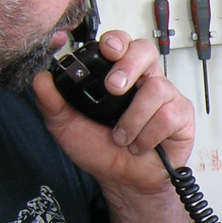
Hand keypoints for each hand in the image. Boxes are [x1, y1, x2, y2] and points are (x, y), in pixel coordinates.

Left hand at [33, 29, 195, 195]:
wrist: (122, 181)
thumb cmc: (100, 150)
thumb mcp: (66, 126)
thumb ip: (51, 103)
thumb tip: (40, 80)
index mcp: (118, 75)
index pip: (121, 44)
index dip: (117, 41)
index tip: (107, 51)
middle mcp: (143, 80)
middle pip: (146, 50)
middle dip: (129, 65)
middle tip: (113, 89)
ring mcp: (165, 97)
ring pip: (156, 88)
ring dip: (133, 118)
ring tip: (122, 137)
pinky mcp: (181, 116)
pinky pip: (168, 115)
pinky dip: (149, 135)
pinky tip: (140, 144)